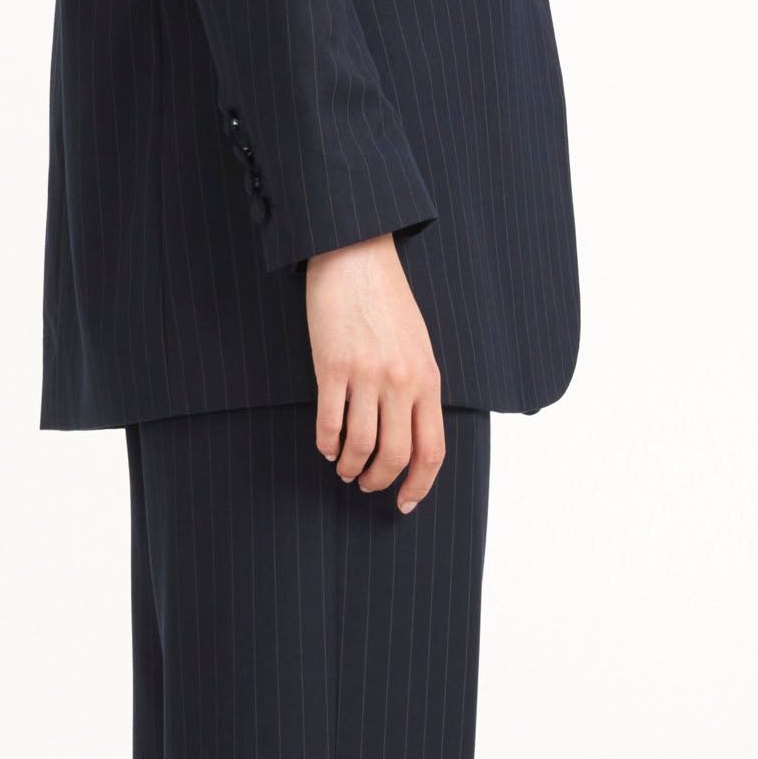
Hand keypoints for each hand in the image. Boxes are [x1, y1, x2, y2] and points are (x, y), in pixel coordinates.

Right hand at [303, 236, 444, 509]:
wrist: (356, 256)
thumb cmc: (388, 301)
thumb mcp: (419, 346)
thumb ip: (418, 389)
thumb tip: (411, 435)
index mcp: (428, 379)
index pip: (431, 449)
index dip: (419, 484)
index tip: (405, 502)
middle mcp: (401, 382)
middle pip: (394, 456)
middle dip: (380, 481)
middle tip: (367, 486)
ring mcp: (366, 376)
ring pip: (360, 446)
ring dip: (350, 467)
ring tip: (344, 469)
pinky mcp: (332, 367)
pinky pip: (329, 423)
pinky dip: (326, 443)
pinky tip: (326, 447)